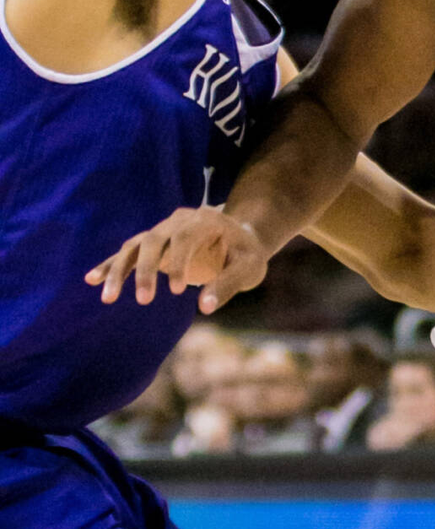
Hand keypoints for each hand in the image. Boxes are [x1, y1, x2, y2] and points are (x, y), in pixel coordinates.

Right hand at [86, 208, 268, 312]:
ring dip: (120, 270)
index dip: (179, 262)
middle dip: (146, 270)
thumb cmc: (246, 255)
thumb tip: (205, 308)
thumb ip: (229, 284)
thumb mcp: (249, 268)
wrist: (240, 236)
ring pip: (134, 246)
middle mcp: (178, 220)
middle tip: (144, 301)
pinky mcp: (151, 242)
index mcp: (204, 221)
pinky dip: (110, 265)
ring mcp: (161, 229)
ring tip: (108, 298)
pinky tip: (91, 280)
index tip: (178, 291)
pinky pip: (126, 252)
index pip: (185, 238)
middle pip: (153, 240)